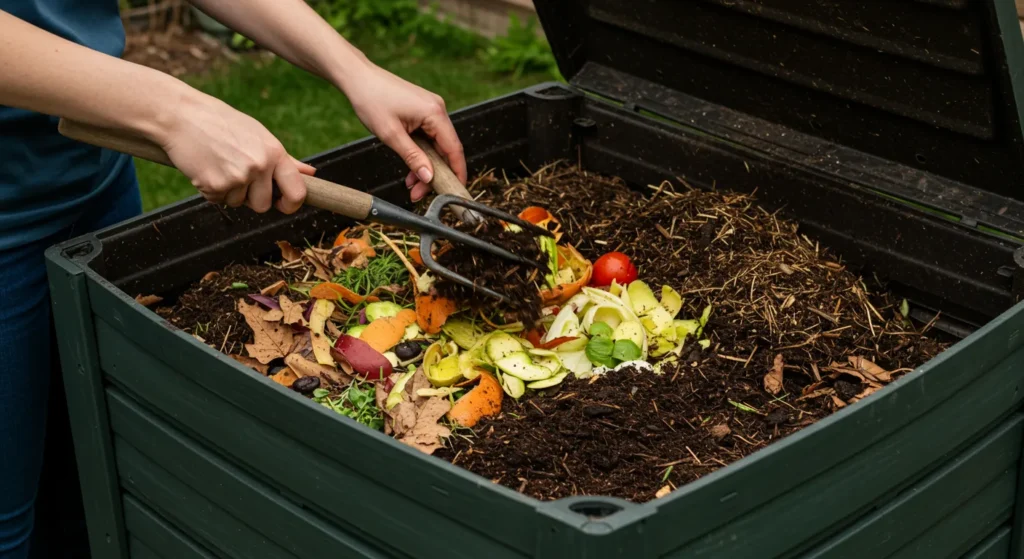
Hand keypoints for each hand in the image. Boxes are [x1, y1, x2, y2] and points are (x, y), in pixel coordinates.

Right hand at [158, 89, 315, 213]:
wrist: (181, 116)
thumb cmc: (222, 124)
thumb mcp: (259, 136)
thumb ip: (285, 160)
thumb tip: (311, 174)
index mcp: (275, 153)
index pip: (297, 193)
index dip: (291, 205)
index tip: (283, 204)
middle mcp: (259, 166)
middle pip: (263, 205)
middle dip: (251, 198)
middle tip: (236, 174)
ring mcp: (237, 177)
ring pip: (239, 204)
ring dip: (228, 192)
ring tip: (218, 164)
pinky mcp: (214, 186)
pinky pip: (218, 201)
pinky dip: (210, 190)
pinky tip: (205, 167)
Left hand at [342, 62, 465, 201]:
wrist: (358, 77)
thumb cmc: (371, 100)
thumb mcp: (391, 135)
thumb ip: (413, 158)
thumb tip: (429, 178)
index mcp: (435, 113)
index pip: (454, 149)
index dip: (457, 173)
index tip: (455, 192)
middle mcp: (438, 110)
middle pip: (445, 150)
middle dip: (434, 174)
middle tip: (418, 194)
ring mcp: (431, 109)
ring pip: (436, 146)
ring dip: (426, 166)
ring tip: (411, 184)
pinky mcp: (423, 111)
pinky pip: (429, 138)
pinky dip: (421, 154)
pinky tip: (410, 167)